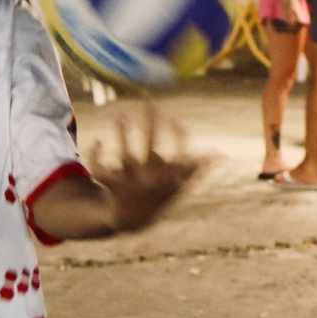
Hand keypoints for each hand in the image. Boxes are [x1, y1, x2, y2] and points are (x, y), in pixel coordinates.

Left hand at [87, 104, 199, 235]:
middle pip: (151, 145)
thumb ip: (196, 168)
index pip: (180, 149)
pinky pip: (101, 170)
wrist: (133, 222)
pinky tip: (96, 140)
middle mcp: (153, 180)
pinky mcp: (112, 188)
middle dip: (150, 119)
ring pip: (125, 156)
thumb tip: (220, 154)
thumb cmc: (159, 195)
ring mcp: (132, 185)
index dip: (176, 130)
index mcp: (172, 177)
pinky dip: (96, 155)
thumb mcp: (179, 184)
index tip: (171, 116)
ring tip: (120, 113)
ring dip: (123, 132)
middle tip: (145, 95)